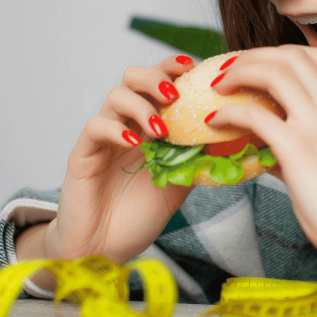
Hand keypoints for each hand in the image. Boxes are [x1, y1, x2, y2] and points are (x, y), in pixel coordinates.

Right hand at [17, 55, 196, 269]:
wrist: (104, 249)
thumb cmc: (139, 214)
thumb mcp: (180, 182)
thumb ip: (198, 158)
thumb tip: (234, 139)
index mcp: (148, 125)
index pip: (158, 82)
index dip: (173, 68)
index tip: (194, 67)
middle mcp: (126, 124)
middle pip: (133, 77)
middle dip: (156, 77)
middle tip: (175, 94)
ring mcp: (104, 138)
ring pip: (115, 96)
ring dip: (142, 106)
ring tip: (160, 130)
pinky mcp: (83, 154)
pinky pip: (95, 127)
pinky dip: (116, 129)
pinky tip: (135, 143)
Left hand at [207, 46, 316, 257]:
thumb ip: (298, 144)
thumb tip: (262, 147)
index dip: (282, 52)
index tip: (259, 63)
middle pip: (291, 56)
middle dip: (254, 56)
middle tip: (230, 68)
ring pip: (273, 73)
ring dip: (239, 72)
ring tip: (219, 85)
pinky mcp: (297, 147)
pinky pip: (254, 115)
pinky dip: (229, 112)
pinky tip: (216, 121)